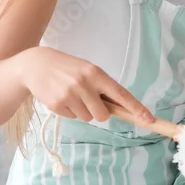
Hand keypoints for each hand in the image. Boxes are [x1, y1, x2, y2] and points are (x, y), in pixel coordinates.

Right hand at [20, 47, 154, 122]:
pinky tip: (62, 97)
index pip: (120, 94)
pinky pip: (73, 118)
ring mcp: (69, 95)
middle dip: (100, 112)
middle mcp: (84, 84)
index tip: (148, 119)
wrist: (36, 65)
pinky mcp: (57, 105)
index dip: (136, 108)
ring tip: (72, 95)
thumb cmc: (68, 68)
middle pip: (104, 115)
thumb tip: (122, 108)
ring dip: (83, 111)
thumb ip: (103, 87)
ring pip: (88, 118)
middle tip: (89, 100)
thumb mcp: (87, 70)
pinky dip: (70, 112)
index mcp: (96, 73)